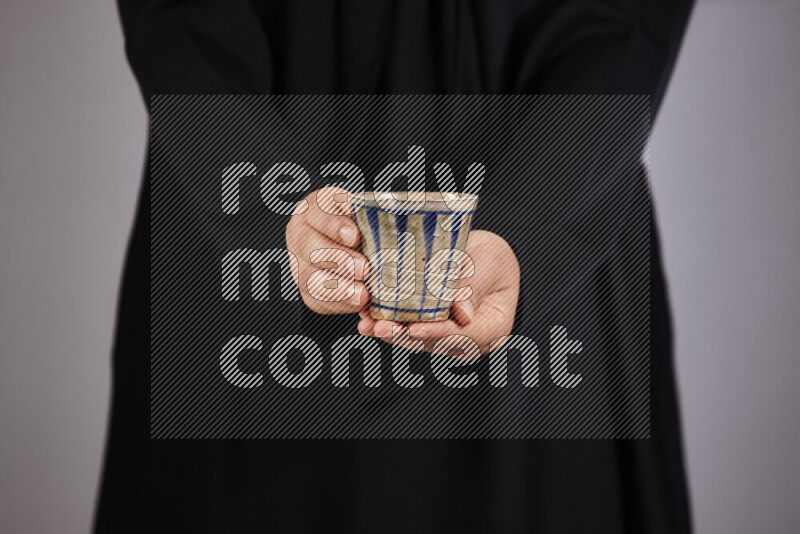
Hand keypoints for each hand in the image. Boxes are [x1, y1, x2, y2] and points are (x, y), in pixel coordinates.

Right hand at [285, 187, 369, 313]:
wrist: (347, 240)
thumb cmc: (358, 222)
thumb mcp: (362, 208)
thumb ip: (367, 213)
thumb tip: (377, 217)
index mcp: (312, 210)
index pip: (318, 214)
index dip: (335, 226)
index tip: (355, 236)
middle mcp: (299, 236)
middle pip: (310, 249)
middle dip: (339, 261)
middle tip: (364, 269)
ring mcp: (299, 264)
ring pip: (310, 279)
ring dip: (338, 289)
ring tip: (362, 294)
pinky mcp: (306, 289)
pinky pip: (317, 300)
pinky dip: (339, 304)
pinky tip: (358, 304)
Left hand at [357, 230, 519, 355]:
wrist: (486, 253)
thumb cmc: (493, 257)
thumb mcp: (489, 263)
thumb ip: (474, 288)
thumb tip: (462, 315)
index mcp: (493, 327)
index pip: (464, 335)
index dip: (437, 333)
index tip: (414, 328)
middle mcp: (471, 339)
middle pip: (436, 343)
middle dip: (404, 336)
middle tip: (380, 328)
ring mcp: (449, 337)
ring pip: (417, 339)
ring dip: (391, 332)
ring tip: (368, 324)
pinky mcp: (430, 328)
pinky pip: (409, 329)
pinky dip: (389, 323)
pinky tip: (368, 319)